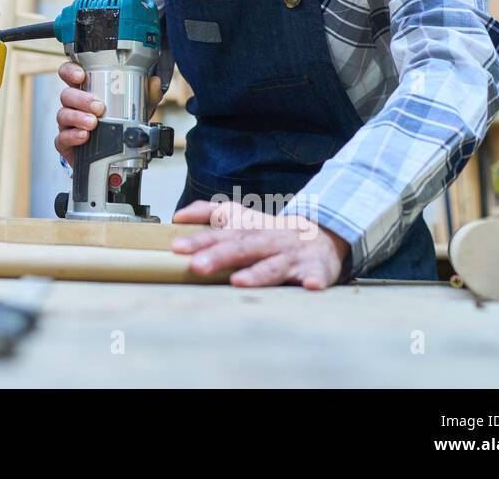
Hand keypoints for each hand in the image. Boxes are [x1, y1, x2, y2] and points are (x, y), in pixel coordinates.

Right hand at [53, 62, 161, 163]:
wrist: (112, 157)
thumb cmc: (118, 125)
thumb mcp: (135, 108)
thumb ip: (146, 95)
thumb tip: (154, 82)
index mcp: (86, 91)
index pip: (70, 74)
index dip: (71, 71)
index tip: (81, 75)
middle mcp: (74, 105)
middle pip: (66, 94)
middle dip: (81, 99)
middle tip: (98, 106)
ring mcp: (68, 124)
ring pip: (63, 115)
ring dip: (78, 117)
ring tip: (93, 123)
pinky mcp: (65, 142)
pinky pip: (62, 137)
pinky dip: (73, 136)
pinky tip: (84, 136)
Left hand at [171, 200, 348, 289]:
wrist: (322, 234)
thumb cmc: (271, 232)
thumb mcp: (240, 217)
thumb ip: (208, 213)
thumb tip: (178, 216)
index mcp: (249, 230)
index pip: (220, 235)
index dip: (198, 240)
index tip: (176, 247)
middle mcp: (268, 241)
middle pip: (242, 248)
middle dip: (219, 257)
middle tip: (197, 266)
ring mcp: (291, 256)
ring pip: (273, 266)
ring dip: (257, 274)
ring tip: (239, 281)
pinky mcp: (315, 268)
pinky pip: (316, 274)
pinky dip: (314, 279)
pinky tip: (310, 285)